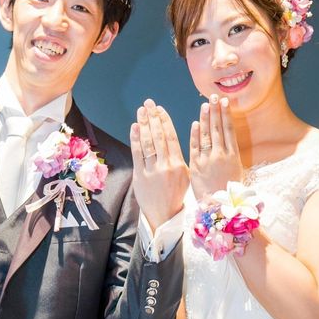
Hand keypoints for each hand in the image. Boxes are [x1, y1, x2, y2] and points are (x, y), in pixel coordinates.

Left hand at [130, 99, 188, 231]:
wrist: (164, 215)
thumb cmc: (175, 193)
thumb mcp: (184, 174)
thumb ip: (178, 156)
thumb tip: (170, 137)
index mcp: (179, 164)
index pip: (171, 137)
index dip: (165, 121)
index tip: (160, 108)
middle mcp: (166, 166)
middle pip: (159, 136)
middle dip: (153, 117)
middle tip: (148, 103)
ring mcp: (152, 171)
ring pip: (148, 143)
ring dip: (143, 124)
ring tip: (141, 111)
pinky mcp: (140, 176)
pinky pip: (137, 154)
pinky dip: (135, 139)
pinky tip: (134, 127)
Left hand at [189, 94, 242, 197]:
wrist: (218, 208)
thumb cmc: (227, 191)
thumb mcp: (235, 171)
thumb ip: (230, 155)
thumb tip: (228, 141)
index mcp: (233, 156)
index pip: (229, 130)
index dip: (227, 115)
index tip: (225, 102)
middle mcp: (221, 155)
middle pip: (219, 129)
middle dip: (216, 111)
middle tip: (215, 96)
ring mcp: (208, 160)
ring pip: (207, 135)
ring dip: (206, 119)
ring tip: (206, 104)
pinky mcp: (196, 166)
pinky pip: (196, 148)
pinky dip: (195, 135)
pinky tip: (196, 123)